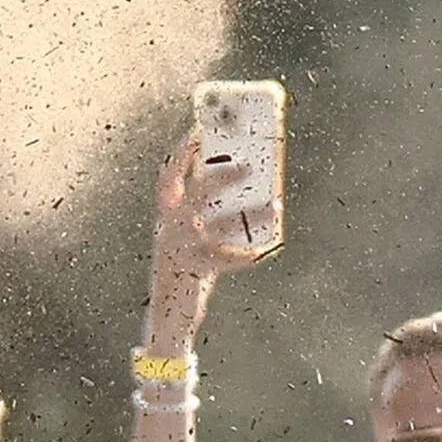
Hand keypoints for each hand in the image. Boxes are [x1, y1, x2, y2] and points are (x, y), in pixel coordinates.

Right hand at [143, 132, 277, 353]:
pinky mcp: (194, 271)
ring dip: (249, 214)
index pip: (168, 174)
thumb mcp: (191, 229)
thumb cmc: (188, 260)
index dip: (182, 150)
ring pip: (219, 225)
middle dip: (224, 176)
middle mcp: (170, 226)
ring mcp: (180, 249)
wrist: (168, 313)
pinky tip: (268, 247)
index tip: (200, 129)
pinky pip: (227, 258)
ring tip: (274, 206)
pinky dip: (249, 252)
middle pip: (197, 192)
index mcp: (167, 212)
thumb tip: (246, 175)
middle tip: (251, 166)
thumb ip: (209, 205)